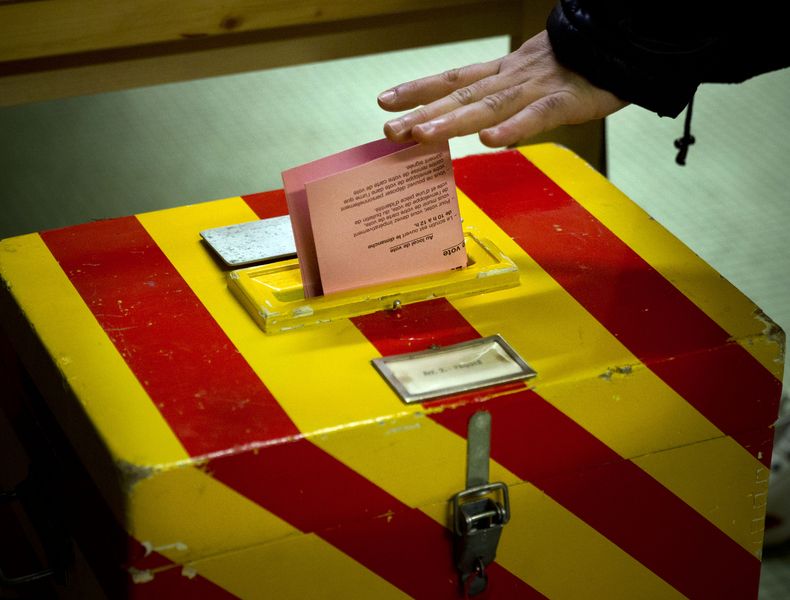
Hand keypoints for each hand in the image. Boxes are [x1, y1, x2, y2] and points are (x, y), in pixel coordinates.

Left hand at [378, 31, 626, 146]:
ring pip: (489, 105)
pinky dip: (515, 128)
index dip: (418, 89)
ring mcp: (538, 88)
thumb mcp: (534, 76)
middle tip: (389, 131)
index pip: (453, 78)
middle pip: (461, 95)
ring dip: (453, 121)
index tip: (385, 102)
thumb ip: (506, 97)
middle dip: (422, 113)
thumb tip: (479, 122)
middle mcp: (512, 78)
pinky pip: (539, 116)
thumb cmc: (580, 65)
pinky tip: (490, 141)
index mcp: (504, 72)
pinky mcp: (568, 100)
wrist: (624, 43)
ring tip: (422, 134)